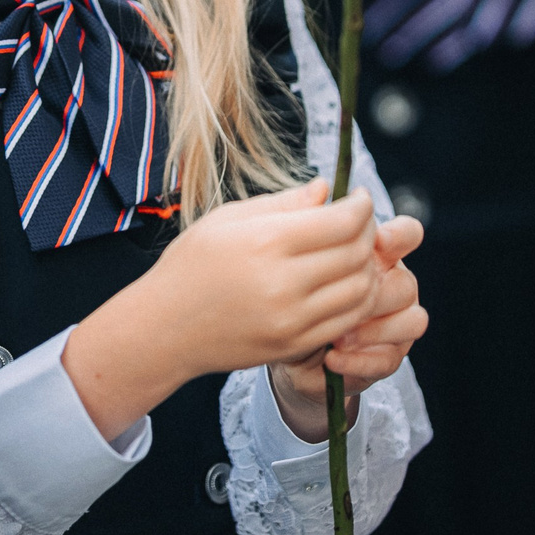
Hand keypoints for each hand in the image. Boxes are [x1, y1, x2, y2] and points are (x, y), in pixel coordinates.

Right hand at [65, 182, 381, 441]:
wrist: (165, 327)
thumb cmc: (191, 265)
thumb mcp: (228, 219)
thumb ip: (283, 203)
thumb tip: (326, 189)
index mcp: (265, 242)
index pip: (342, 222)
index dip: (362, 205)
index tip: (360, 197)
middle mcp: (283, 284)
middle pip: (357, 253)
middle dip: (369, 232)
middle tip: (359, 222)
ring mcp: (291, 320)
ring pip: (361, 289)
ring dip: (368, 267)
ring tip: (355, 252)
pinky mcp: (294, 345)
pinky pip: (348, 320)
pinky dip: (358, 298)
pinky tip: (346, 282)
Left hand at [269, 212, 425, 441]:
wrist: (272, 337)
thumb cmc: (278, 281)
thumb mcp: (282, 247)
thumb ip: (302, 218)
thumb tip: (321, 187)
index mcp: (374, 253)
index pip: (407, 235)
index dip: (400, 236)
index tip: (378, 239)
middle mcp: (390, 284)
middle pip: (408, 281)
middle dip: (381, 290)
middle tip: (346, 296)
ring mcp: (392, 322)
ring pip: (412, 320)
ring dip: (377, 327)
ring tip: (338, 335)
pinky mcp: (382, 357)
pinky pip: (389, 358)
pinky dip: (362, 359)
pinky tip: (331, 358)